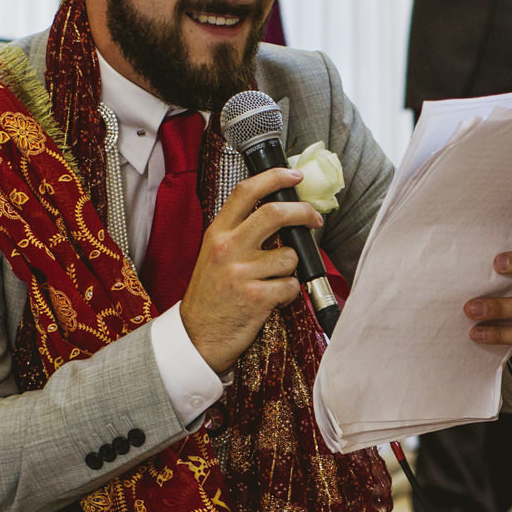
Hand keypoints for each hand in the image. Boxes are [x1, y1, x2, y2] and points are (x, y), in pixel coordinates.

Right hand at [179, 166, 321, 375]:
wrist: (197, 337)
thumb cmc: (210, 296)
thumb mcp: (213, 255)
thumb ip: (239, 232)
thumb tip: (278, 214)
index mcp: (217, 233)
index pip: (246, 192)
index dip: (275, 177)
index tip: (295, 175)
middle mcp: (227, 248)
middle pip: (275, 214)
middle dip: (303, 212)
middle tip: (315, 218)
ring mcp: (242, 272)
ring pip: (290, 256)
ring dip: (289, 270)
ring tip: (271, 282)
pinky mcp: (257, 297)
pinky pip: (291, 286)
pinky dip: (287, 294)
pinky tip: (270, 300)